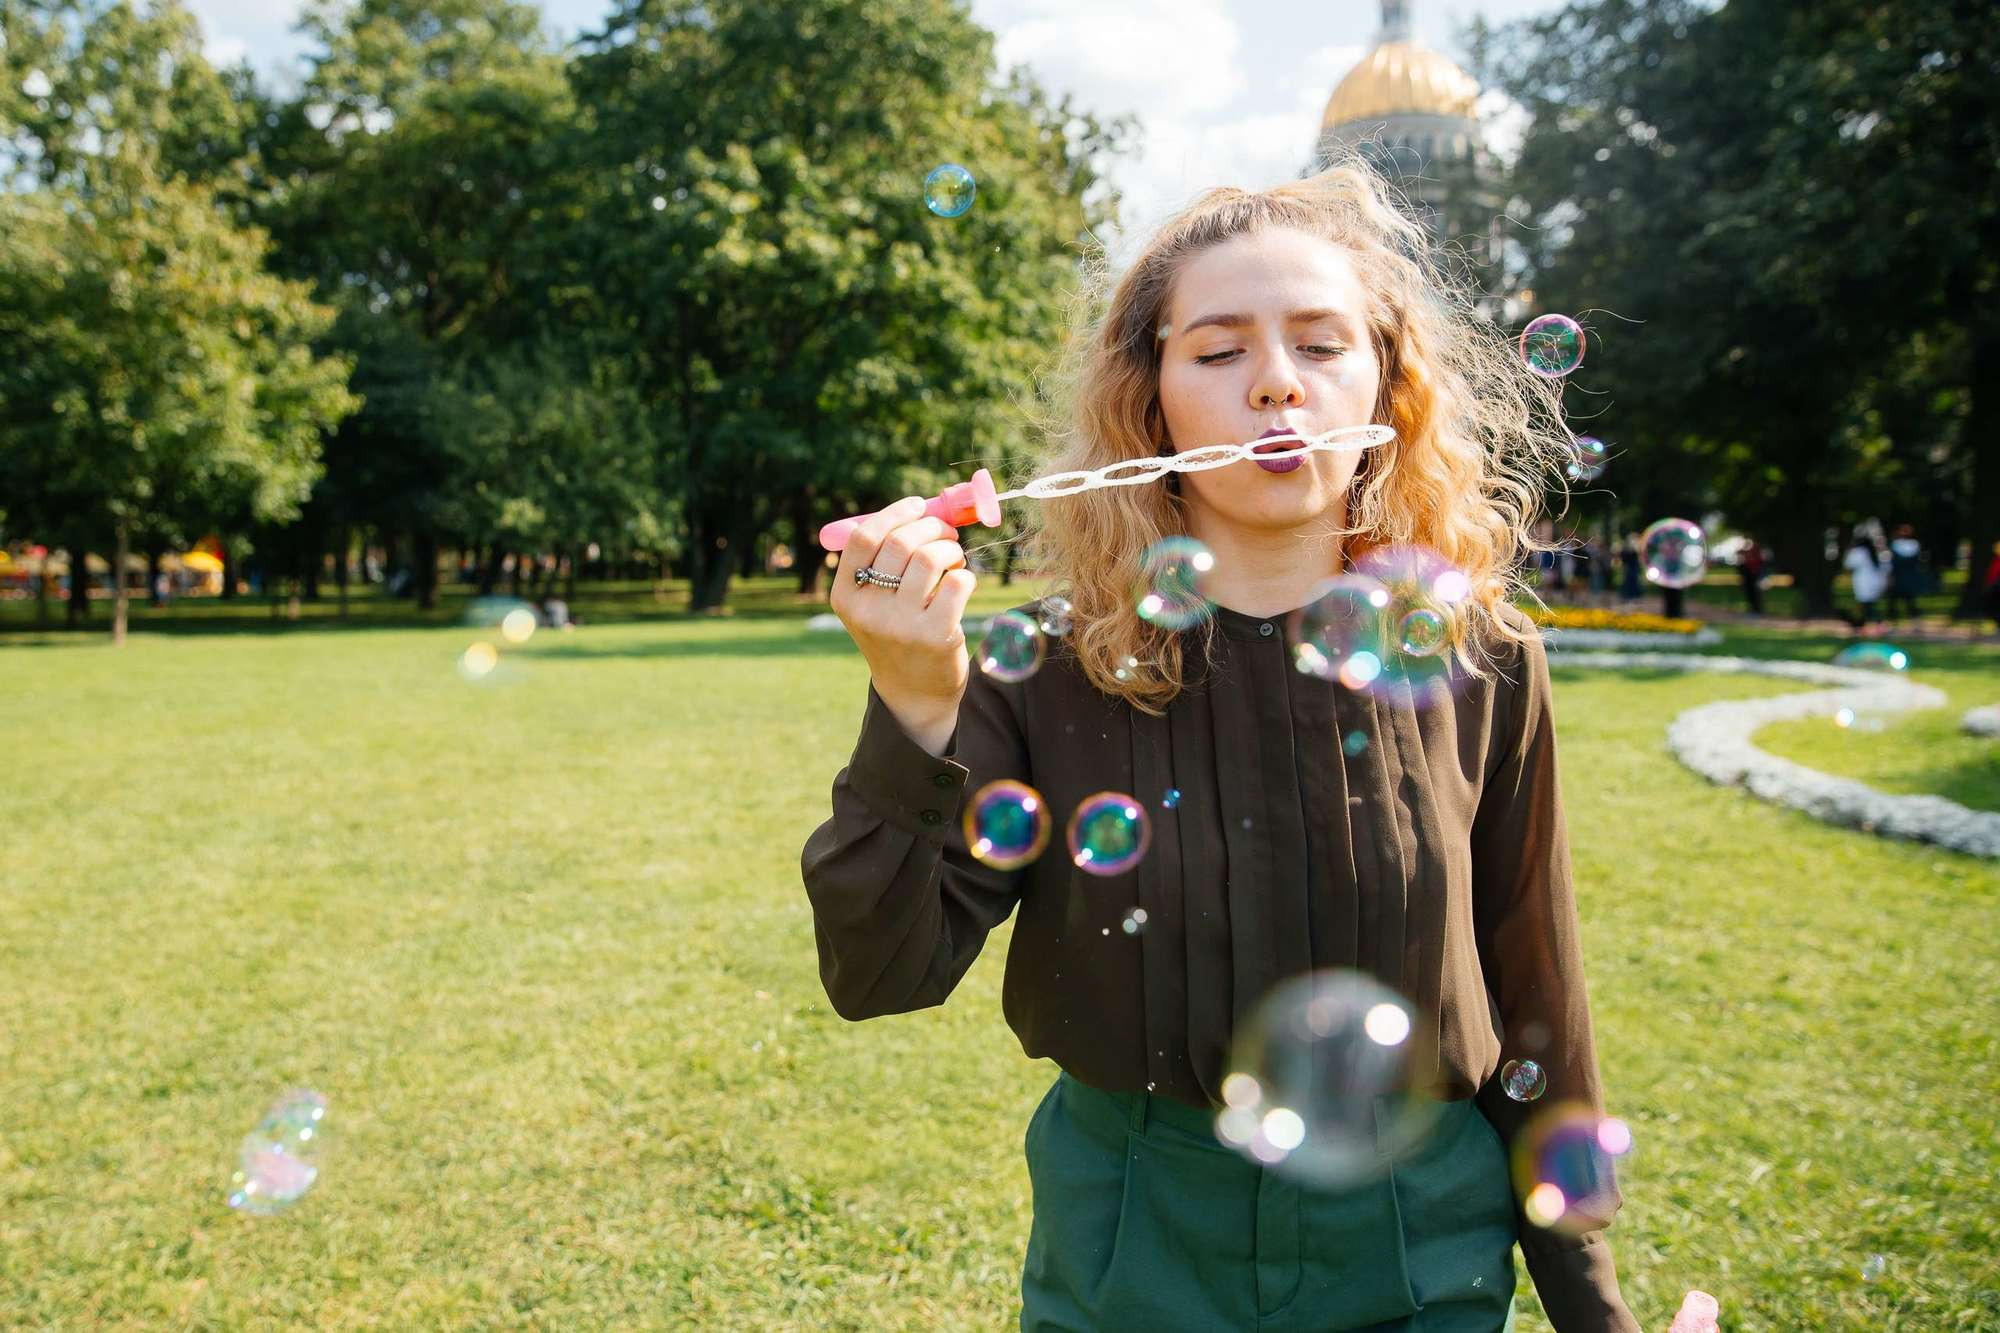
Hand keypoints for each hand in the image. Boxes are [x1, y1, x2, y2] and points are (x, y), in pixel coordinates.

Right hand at [828, 495, 975, 752]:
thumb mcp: (874, 603)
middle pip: (901, 543)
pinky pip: (958, 582)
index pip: (864, 539)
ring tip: (954, 558)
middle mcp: (869, 611)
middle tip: (947, 533)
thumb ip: (885, 559)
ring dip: (950, 548)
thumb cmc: (899, 632)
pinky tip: (962, 585)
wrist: (914, 692)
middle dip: (932, 527)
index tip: (918, 505)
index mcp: (846, 597)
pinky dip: (966, 575)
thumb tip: (923, 508)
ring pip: (931, 558)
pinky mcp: (936, 636)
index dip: (894, 513)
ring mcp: (901, 626)